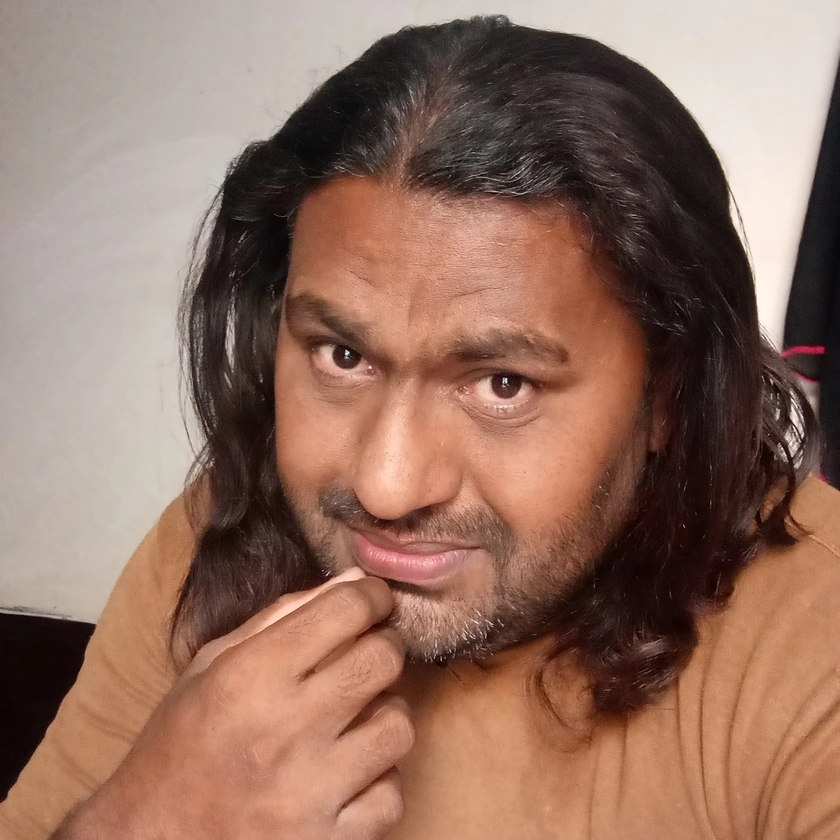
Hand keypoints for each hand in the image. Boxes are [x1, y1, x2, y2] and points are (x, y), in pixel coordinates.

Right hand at [58, 568, 412, 839]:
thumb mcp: (210, 666)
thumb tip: (353, 580)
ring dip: (385, 717)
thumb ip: (281, 617)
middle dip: (383, 647)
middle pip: (383, 660)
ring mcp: (309, 793)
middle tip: (367, 655)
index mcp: (250, 676)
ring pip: (398, 727)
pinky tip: (350, 776)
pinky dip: (377, 783)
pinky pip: (390, 797)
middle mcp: (284, 729)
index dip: (371, 595)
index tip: (373, 600)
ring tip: (357, 721)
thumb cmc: (177, 748)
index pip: (345, 609)